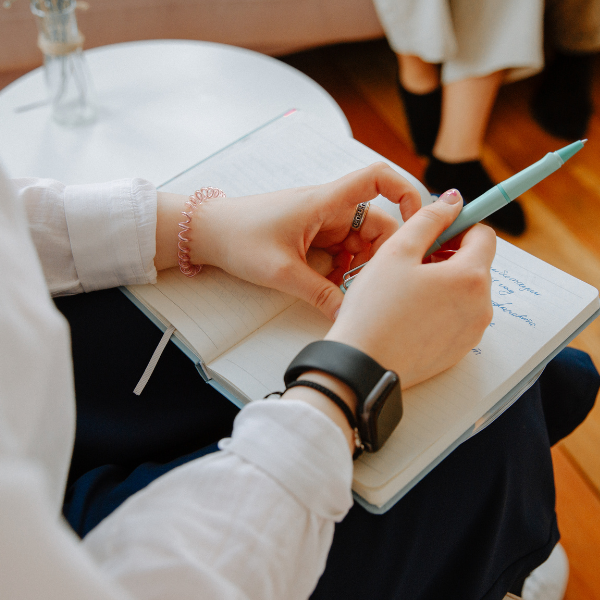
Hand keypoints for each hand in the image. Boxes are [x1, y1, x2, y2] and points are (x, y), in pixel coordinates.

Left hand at [174, 163, 421, 319]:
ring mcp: (321, 222)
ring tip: (344, 290)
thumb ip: (319, 294)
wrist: (207, 233)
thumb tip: (348, 315)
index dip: (406, 192)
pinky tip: (332, 288)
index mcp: (325, 201)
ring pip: (359, 242)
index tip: (418, 223)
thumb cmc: (239, 238)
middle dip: (379, 255)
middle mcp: (329, 208)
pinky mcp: (312, 236)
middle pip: (376, 223)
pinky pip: (341, 252)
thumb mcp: (281, 271)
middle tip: (369, 285)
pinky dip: (342, 270)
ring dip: (359, 266)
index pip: (377, 178)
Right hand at [326, 190, 496, 388]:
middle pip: (475, 264)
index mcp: (471, 276)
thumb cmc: (375, 308)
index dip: (458, 226)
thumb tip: (453, 200)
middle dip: (448, 255)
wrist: (363, 365)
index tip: (434, 231)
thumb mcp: (397, 251)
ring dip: (444, 282)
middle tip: (412, 261)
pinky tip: (410, 313)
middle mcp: (481, 306)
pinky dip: (441, 308)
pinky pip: (457, 317)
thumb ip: (429, 219)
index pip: (483, 235)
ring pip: (465, 291)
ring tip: (407, 289)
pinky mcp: (459, 350)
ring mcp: (472, 332)